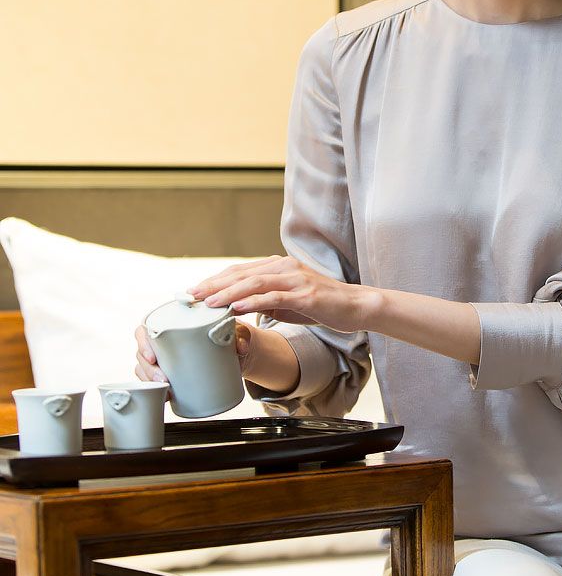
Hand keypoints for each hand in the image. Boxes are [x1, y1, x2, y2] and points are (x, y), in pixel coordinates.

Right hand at [134, 321, 253, 390]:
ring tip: (166, 390)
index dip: (143, 343)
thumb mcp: (233, 333)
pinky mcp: (168, 372)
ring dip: (150, 381)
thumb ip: (239, 336)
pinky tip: (164, 396)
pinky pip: (153, 381)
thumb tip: (240, 346)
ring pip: (144, 369)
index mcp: (171, 324)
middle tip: (163, 379)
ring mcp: (163, 358)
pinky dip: (155, 390)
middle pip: (142, 353)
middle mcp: (163, 341)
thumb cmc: (226, 335)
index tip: (152, 357)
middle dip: (148, 369)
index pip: (145, 330)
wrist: (232, 353)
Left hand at [187, 254, 367, 332]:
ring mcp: (295, 279)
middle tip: (190, 296)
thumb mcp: (287, 302)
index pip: (239, 270)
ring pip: (254, 282)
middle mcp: (285, 267)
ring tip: (207, 303)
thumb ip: (264, 301)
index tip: (194, 292)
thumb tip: (238, 309)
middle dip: (213, 285)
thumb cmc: (321, 305)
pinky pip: (274, 296)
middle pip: (241, 273)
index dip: (215, 280)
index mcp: (279, 266)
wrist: (356, 306)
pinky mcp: (305, 294)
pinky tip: (236, 308)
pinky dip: (252, 301)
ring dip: (227, 292)